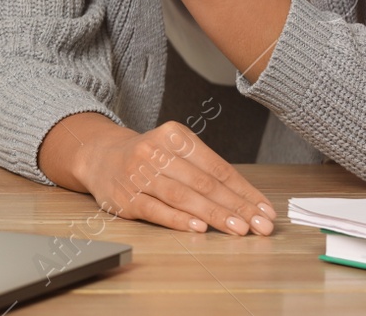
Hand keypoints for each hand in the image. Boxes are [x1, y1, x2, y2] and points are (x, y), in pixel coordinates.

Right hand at [76, 120, 275, 235]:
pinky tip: (199, 228)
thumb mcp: (175, 150)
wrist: (99, 155)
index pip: (217, 167)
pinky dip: (179, 220)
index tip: (265, 209)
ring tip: (239, 229)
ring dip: (214, 214)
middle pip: (203, 183)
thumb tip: (247, 200)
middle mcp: (154, 151)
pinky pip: (156, 209)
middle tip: (260, 225)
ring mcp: (138, 174)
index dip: (244, 190)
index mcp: (174, 136)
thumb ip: (205, 170)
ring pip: (182, 196)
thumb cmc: (148, 157)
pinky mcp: (125, 197)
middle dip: (236, 207)